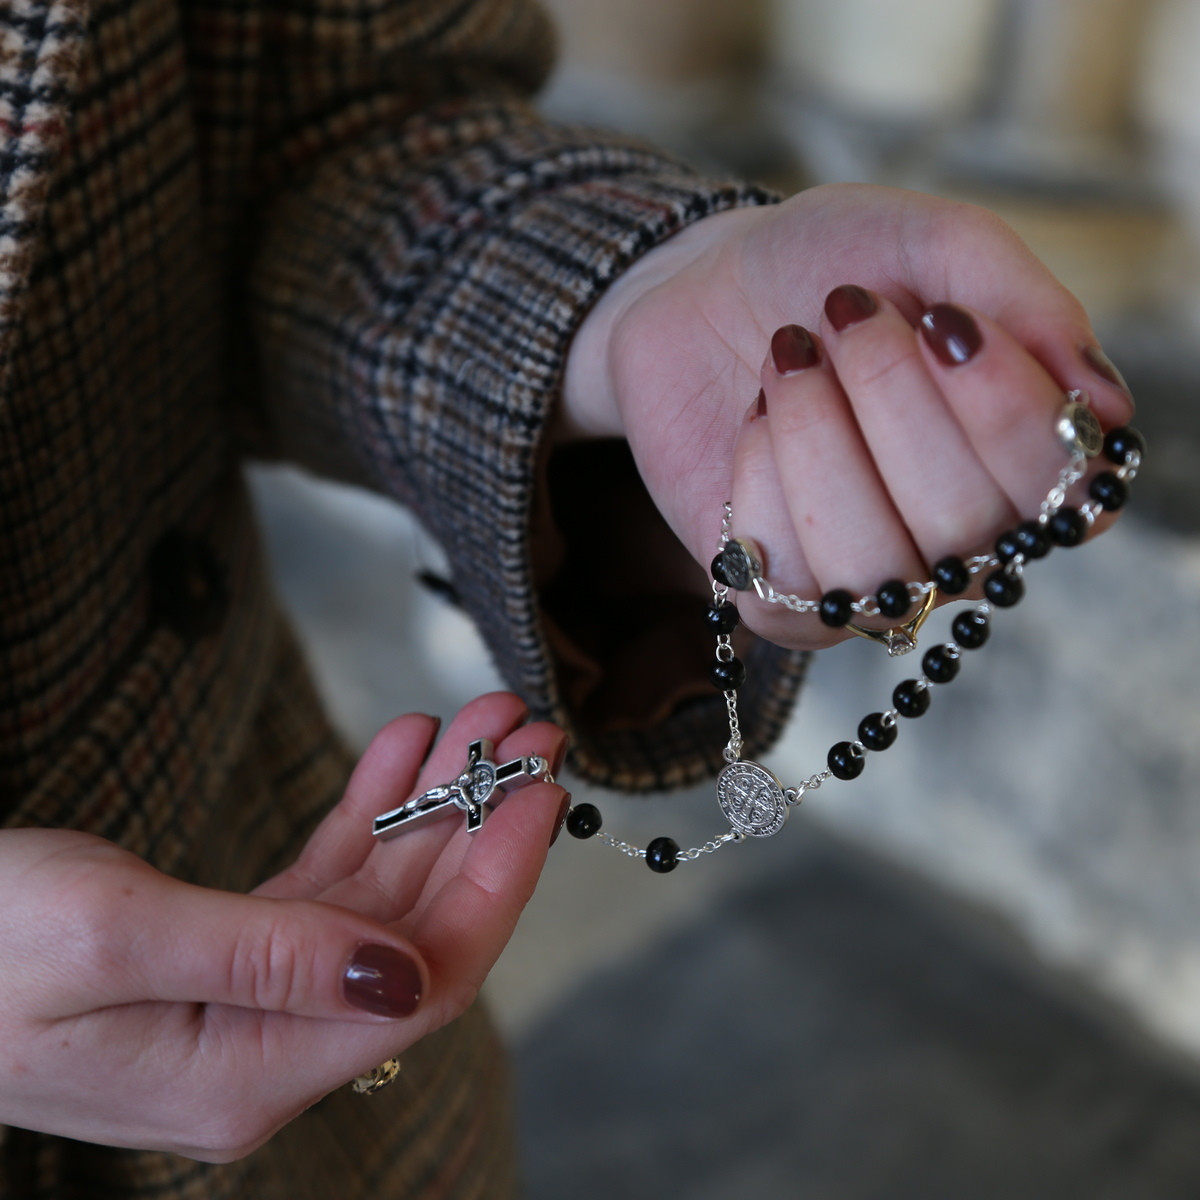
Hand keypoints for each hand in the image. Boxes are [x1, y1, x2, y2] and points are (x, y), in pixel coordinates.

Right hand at [0, 692, 566, 1160]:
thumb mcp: (115, 939)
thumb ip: (273, 961)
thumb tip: (407, 976)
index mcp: (251, 1072)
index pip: (421, 981)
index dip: (495, 883)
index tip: (538, 791)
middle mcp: (267, 1048)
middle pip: (416, 933)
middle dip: (481, 827)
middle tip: (527, 734)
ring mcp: (251, 1002)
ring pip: (377, 897)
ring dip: (430, 805)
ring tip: (478, 722)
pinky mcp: (227, 954)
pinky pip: (325, 880)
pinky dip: (365, 811)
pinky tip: (400, 751)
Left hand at [563, 183, 1135, 648]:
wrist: (700, 288)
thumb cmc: (830, 268)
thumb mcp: (929, 242)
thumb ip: (1023, 301)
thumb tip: (1107, 408)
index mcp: (1020, 456)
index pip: (1065, 485)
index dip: (1005, 409)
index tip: (942, 320)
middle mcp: (959, 535)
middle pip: (966, 524)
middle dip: (891, 398)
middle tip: (846, 313)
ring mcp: (869, 575)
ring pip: (872, 568)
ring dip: (817, 440)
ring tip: (788, 357)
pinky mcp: (776, 597)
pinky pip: (780, 589)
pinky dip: (757, 479)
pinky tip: (754, 419)